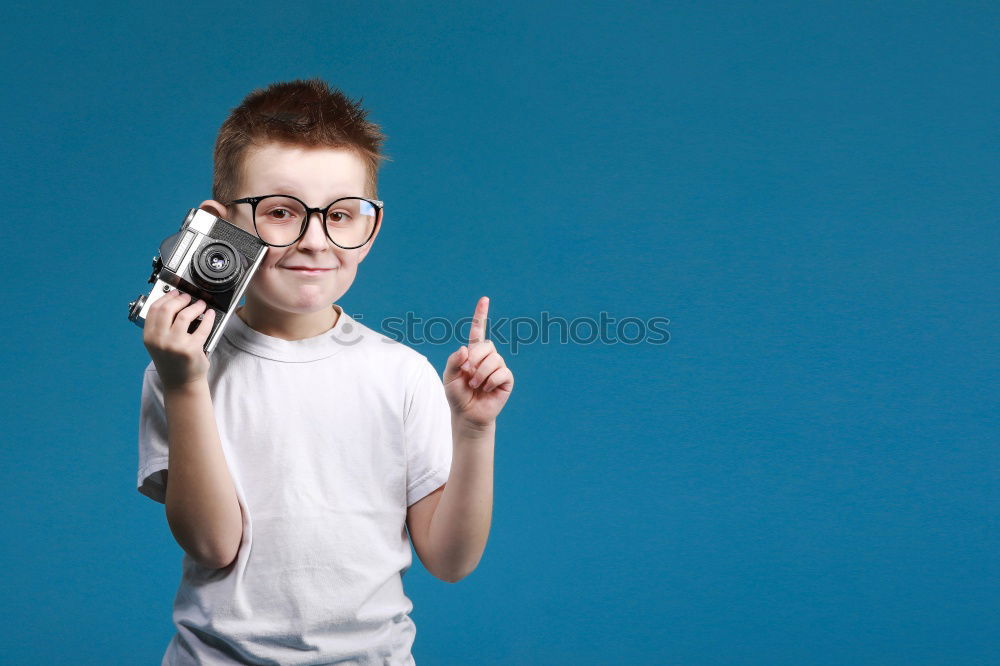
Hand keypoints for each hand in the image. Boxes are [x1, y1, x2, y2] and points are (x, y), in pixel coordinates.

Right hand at [142, 289, 216, 389]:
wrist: (181, 383)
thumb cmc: (172, 362)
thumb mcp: (158, 345)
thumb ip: (161, 327)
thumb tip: (174, 303)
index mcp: (149, 337)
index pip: (154, 309)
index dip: (166, 297)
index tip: (174, 293)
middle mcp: (160, 340)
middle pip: (168, 309)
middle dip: (180, 299)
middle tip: (188, 297)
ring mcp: (175, 345)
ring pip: (185, 315)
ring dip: (195, 306)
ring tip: (201, 304)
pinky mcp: (191, 349)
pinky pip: (202, 328)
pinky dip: (208, 318)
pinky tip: (210, 314)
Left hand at [443, 296, 513, 427]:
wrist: (468, 414)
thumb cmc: (457, 395)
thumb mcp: (449, 377)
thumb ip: (454, 361)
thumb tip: (466, 349)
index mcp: (472, 353)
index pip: (478, 330)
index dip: (481, 314)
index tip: (484, 299)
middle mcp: (488, 357)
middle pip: (486, 346)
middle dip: (475, 360)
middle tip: (468, 375)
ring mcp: (498, 367)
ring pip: (494, 359)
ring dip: (481, 374)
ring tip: (476, 385)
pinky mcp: (506, 379)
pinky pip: (502, 372)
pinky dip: (491, 381)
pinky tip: (486, 389)